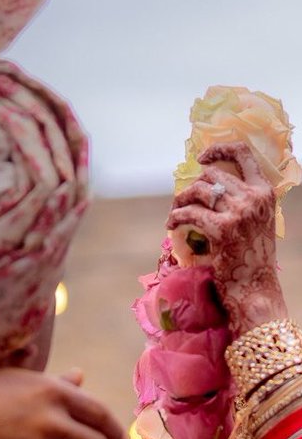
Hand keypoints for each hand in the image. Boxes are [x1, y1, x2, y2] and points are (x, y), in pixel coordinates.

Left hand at [166, 142, 285, 332]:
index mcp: (265, 192)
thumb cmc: (250, 257)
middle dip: (191, 187)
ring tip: (175, 214)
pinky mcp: (224, 229)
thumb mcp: (253, 221)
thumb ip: (239, 199)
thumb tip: (205, 180)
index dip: (218, 149)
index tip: (201, 158)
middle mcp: (255, 198)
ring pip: (197, 190)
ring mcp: (241, 213)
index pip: (243, 153)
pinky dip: (175, 217)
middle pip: (211, 174)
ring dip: (180, 201)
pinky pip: (189, 213)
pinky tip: (172, 225)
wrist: (254, 289)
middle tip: (182, 202)